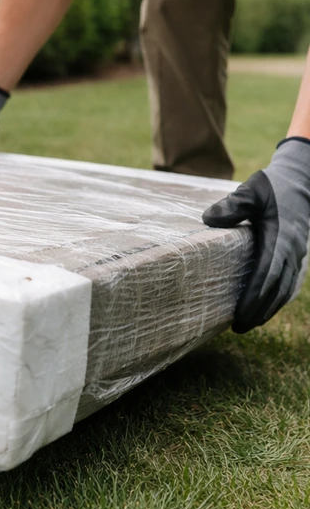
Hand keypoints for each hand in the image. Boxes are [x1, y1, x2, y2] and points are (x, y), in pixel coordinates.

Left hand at [203, 138, 309, 332]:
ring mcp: (298, 253)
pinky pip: (292, 281)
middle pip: (277, 288)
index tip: (239, 315)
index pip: (267, 275)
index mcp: (280, 238)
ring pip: (286, 288)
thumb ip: (232, 205)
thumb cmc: (271, 185)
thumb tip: (208, 219)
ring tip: (249, 324)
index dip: (254, 297)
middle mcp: (293, 250)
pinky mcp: (298, 253)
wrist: (302, 180)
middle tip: (238, 328)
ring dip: (269, 308)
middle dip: (259, 310)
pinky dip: (281, 297)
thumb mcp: (250, 190)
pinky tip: (268, 307)